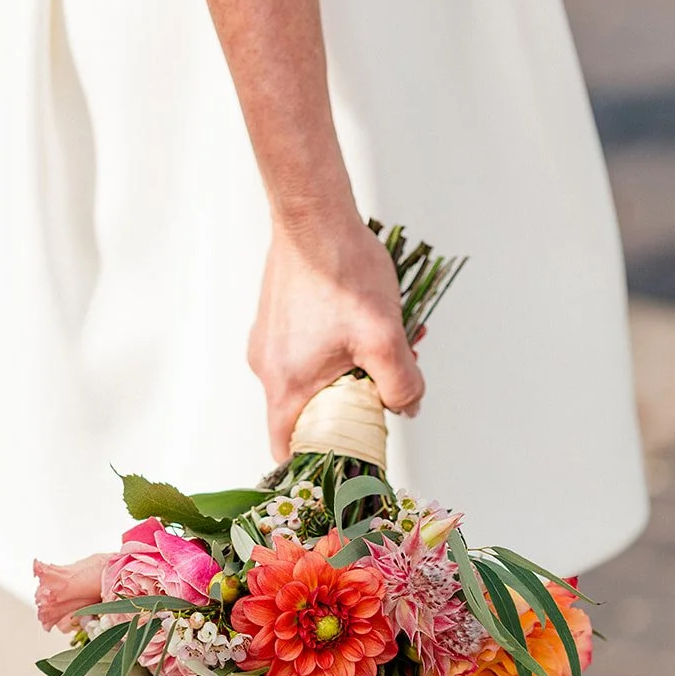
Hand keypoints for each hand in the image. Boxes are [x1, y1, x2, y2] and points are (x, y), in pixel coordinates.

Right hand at [249, 216, 425, 460]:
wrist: (314, 215)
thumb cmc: (340, 270)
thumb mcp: (384, 337)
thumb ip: (401, 384)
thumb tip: (407, 408)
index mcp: (285, 386)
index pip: (287, 449)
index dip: (316, 460)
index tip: (347, 453)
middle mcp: (267, 368)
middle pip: (306, 414)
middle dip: (348, 407)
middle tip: (381, 387)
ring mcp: (268, 343)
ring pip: (310, 379)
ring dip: (346, 373)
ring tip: (381, 346)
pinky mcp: (276, 321)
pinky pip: (304, 352)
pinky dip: (333, 349)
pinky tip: (360, 324)